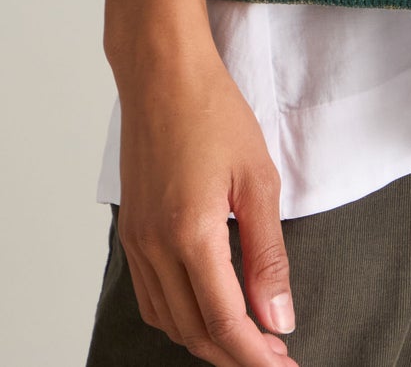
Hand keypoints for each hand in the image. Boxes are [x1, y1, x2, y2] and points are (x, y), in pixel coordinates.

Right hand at [114, 41, 296, 366]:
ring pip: (169, 321)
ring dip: (208, 340)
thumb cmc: (213, 111)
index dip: (256, 356)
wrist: (162, 72)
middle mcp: (154, 247)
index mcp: (190, 235)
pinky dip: (181, 317)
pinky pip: (152, 297)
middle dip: (236, 355)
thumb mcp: (259, 179)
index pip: (225, 323)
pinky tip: (208, 311)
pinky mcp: (131, 232)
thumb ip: (267, 255)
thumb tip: (279, 317)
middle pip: (195, 332)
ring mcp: (136, 241)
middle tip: (275, 358)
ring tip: (249, 339)